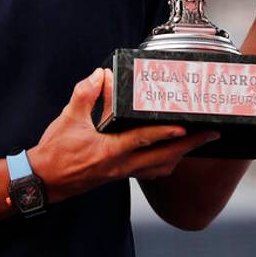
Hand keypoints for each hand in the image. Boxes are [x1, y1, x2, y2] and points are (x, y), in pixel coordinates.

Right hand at [27, 68, 218, 202]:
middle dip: (190, 146)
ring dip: (181, 156)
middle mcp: (121, 166)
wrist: (43, 182)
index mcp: (109, 151)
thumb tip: (100, 75)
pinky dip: (165, 163)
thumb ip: (85, 94)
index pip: (144, 141)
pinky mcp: (120, 176)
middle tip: (211, 134)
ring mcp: (122, 174)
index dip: (166, 134)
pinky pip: (150, 172)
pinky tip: (170, 154)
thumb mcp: (68, 118)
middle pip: (164, 158)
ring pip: (160, 168)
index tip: (187, 127)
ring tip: (197, 142)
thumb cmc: (56, 152)